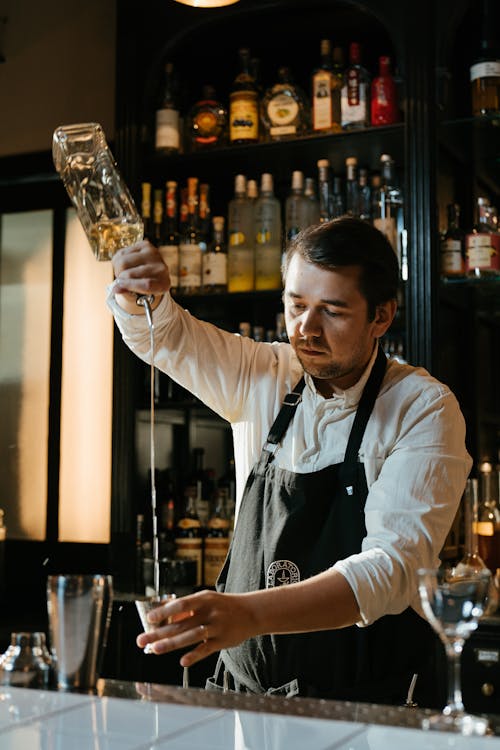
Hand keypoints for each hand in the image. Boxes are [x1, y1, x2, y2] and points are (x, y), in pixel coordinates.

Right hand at [112, 240, 170, 296]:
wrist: (153, 270)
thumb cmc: (145, 284)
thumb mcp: (139, 294)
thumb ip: (128, 292)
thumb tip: (115, 288)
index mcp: (163, 283)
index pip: (146, 284)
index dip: (129, 285)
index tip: (117, 287)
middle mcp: (161, 268)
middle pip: (129, 273)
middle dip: (120, 278)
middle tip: (120, 280)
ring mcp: (153, 254)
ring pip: (123, 261)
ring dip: (117, 269)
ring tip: (121, 272)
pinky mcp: (145, 245)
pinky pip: (122, 252)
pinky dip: (117, 260)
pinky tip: (123, 264)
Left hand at [136, 590, 258, 667]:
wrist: (251, 612)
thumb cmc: (222, 606)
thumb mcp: (206, 600)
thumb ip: (187, 608)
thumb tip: (163, 614)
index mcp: (203, 599)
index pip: (180, 604)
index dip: (164, 612)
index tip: (149, 619)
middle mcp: (209, 612)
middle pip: (180, 623)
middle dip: (159, 632)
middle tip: (141, 640)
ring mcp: (216, 626)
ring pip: (191, 636)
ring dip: (172, 644)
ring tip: (154, 650)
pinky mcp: (223, 640)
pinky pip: (207, 649)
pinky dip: (195, 655)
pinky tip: (183, 661)